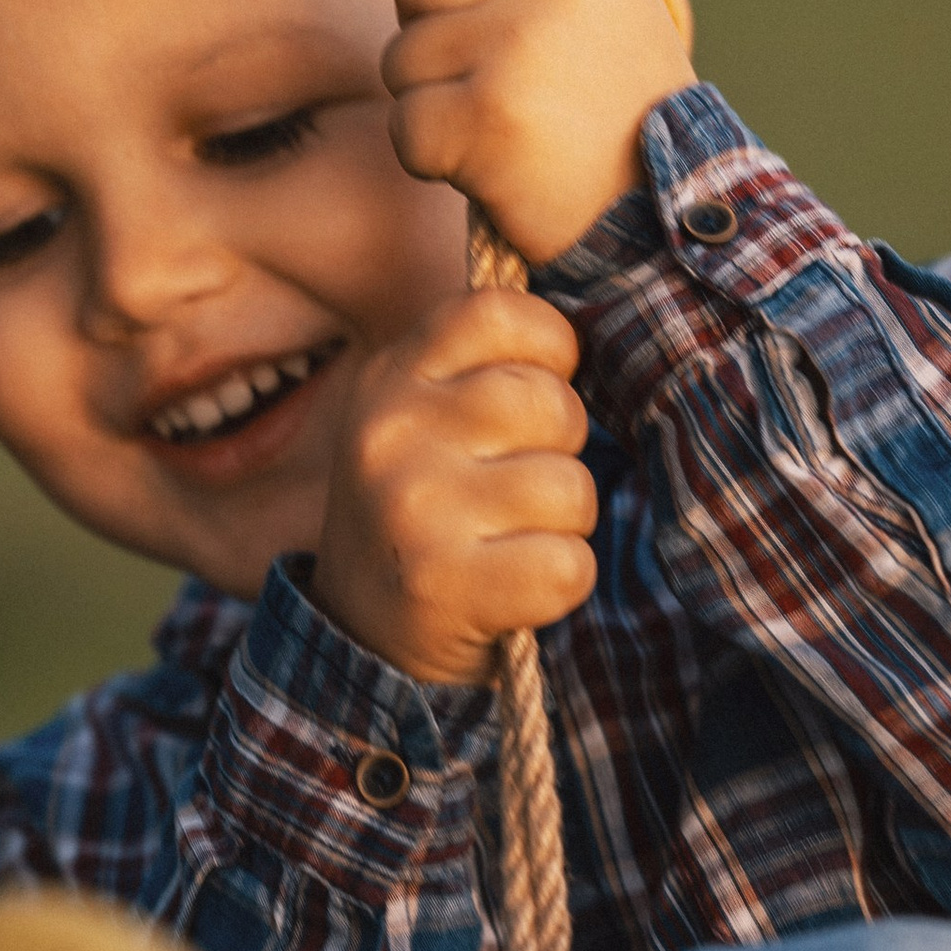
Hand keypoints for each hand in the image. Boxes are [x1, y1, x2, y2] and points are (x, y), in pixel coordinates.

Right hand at [315, 283, 597, 683]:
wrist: (361, 639)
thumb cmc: (424, 516)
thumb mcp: (424, 421)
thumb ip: (482, 365)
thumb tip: (589, 312)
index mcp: (389, 377)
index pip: (501, 311)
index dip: (549, 353)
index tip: (534, 402)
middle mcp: (391, 432)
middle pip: (551, 404)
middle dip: (561, 452)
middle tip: (517, 493)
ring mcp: (413, 507)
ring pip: (569, 487)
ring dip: (564, 525)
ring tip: (512, 542)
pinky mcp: (442, 583)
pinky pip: (568, 565)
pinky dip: (561, 585)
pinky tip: (515, 590)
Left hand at [384, 0, 695, 266]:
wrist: (664, 215)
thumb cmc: (619, 106)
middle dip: (436, 32)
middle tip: (502, 79)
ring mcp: (518, 44)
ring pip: (402, 56)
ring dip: (435, 100)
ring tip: (505, 125)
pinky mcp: (487, 116)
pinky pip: (405, 126)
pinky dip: (432, 158)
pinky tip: (489, 167)